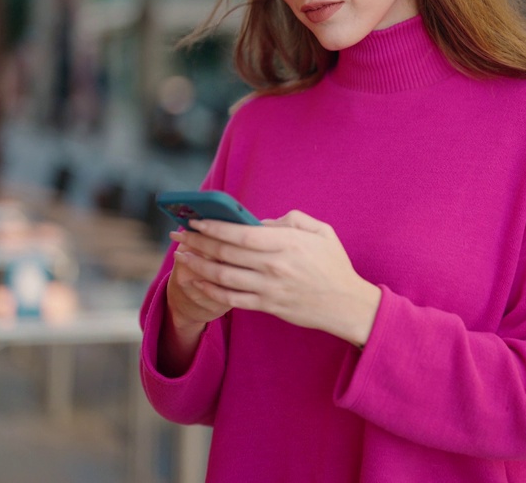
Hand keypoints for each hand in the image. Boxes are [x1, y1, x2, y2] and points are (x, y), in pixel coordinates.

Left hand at [177, 210, 380, 346]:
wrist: (347, 305)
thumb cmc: (334, 265)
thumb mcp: (321, 232)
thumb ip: (291, 220)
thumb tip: (261, 221)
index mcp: (286, 243)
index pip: (240, 233)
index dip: (213, 226)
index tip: (195, 219)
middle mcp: (274, 266)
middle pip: (225, 253)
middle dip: (197, 242)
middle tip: (178, 235)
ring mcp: (269, 288)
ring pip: (222, 276)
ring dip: (197, 266)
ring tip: (181, 257)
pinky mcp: (267, 306)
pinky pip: (231, 299)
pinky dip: (210, 290)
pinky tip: (197, 281)